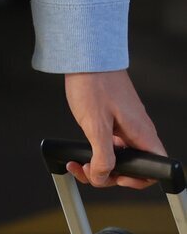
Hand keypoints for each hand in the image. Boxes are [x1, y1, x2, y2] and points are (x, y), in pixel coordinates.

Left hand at [63, 69, 167, 188]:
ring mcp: (126, 124)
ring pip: (118, 155)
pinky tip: (82, 149)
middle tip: (89, 171)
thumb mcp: (95, 125)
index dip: (137, 179)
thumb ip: (101, 155)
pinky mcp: (114, 118)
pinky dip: (97, 149)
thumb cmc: (93, 83)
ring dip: (99, 163)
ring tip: (79, 163)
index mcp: (141, 132)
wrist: (85, 54)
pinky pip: (111, 142)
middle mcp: (137, 130)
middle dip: (109, 174)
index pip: (153, 168)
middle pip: (132, 165)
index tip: (117, 178)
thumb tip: (103, 177)